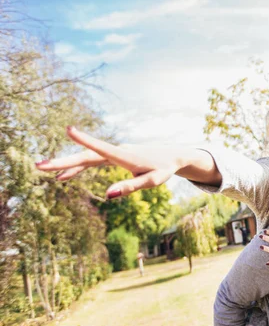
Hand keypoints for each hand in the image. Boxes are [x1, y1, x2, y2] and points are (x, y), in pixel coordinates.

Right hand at [35, 126, 185, 198]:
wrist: (171, 156)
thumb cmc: (163, 169)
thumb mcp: (151, 182)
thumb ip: (130, 187)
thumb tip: (107, 196)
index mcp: (125, 156)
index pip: (101, 148)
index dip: (85, 140)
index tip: (69, 129)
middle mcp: (116, 151)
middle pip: (86, 156)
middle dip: (63, 161)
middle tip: (40, 165)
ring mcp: (113, 153)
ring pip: (86, 158)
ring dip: (66, 164)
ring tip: (44, 170)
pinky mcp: (114, 157)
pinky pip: (92, 162)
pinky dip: (78, 168)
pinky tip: (63, 177)